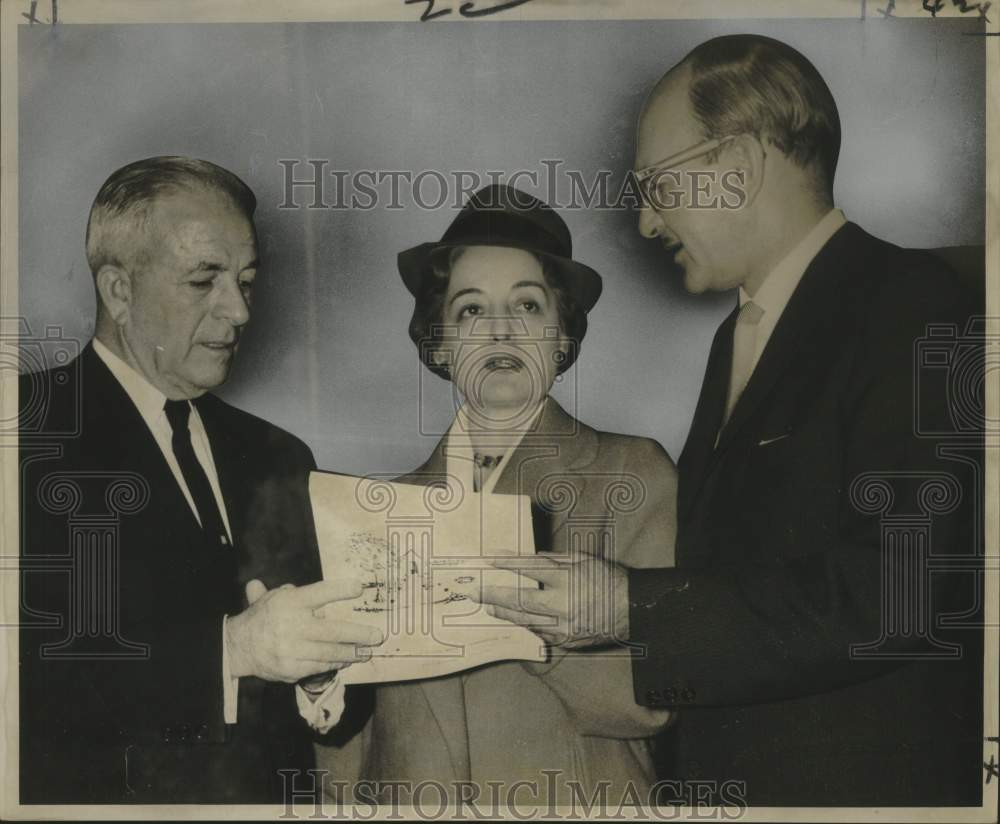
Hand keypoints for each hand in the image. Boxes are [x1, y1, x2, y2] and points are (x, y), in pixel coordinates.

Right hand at [226, 578, 382, 681]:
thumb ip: (288, 590)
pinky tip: (346, 661)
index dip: (339, 591)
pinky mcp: (291, 669)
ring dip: (351, 653)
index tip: (359, 588)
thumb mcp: (272, 598)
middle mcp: (292, 626)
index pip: (318, 594)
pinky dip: (334, 664)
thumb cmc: (263, 617)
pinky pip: (318, 667)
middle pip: (331, 631)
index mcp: (289, 603)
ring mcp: (291, 650)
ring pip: (329, 653)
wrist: (238, 647)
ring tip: (367, 651)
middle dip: (357, 635)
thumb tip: (298, 580)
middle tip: (377, 636)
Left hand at [475, 553, 630, 648]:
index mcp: (569, 579)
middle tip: (473, 590)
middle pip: (521, 600)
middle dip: (493, 594)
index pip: (531, 569)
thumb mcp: (582, 559)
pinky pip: (538, 632)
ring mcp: (564, 626)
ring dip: (503, 612)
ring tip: (485, 605)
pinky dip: (523, 624)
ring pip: (525, 620)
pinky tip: (511, 618)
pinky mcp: (566, 640)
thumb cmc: (606, 578)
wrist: (632, 609)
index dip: (507, 564)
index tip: (487, 560)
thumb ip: (552, 559)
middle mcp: (564, 604)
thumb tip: (525, 558)